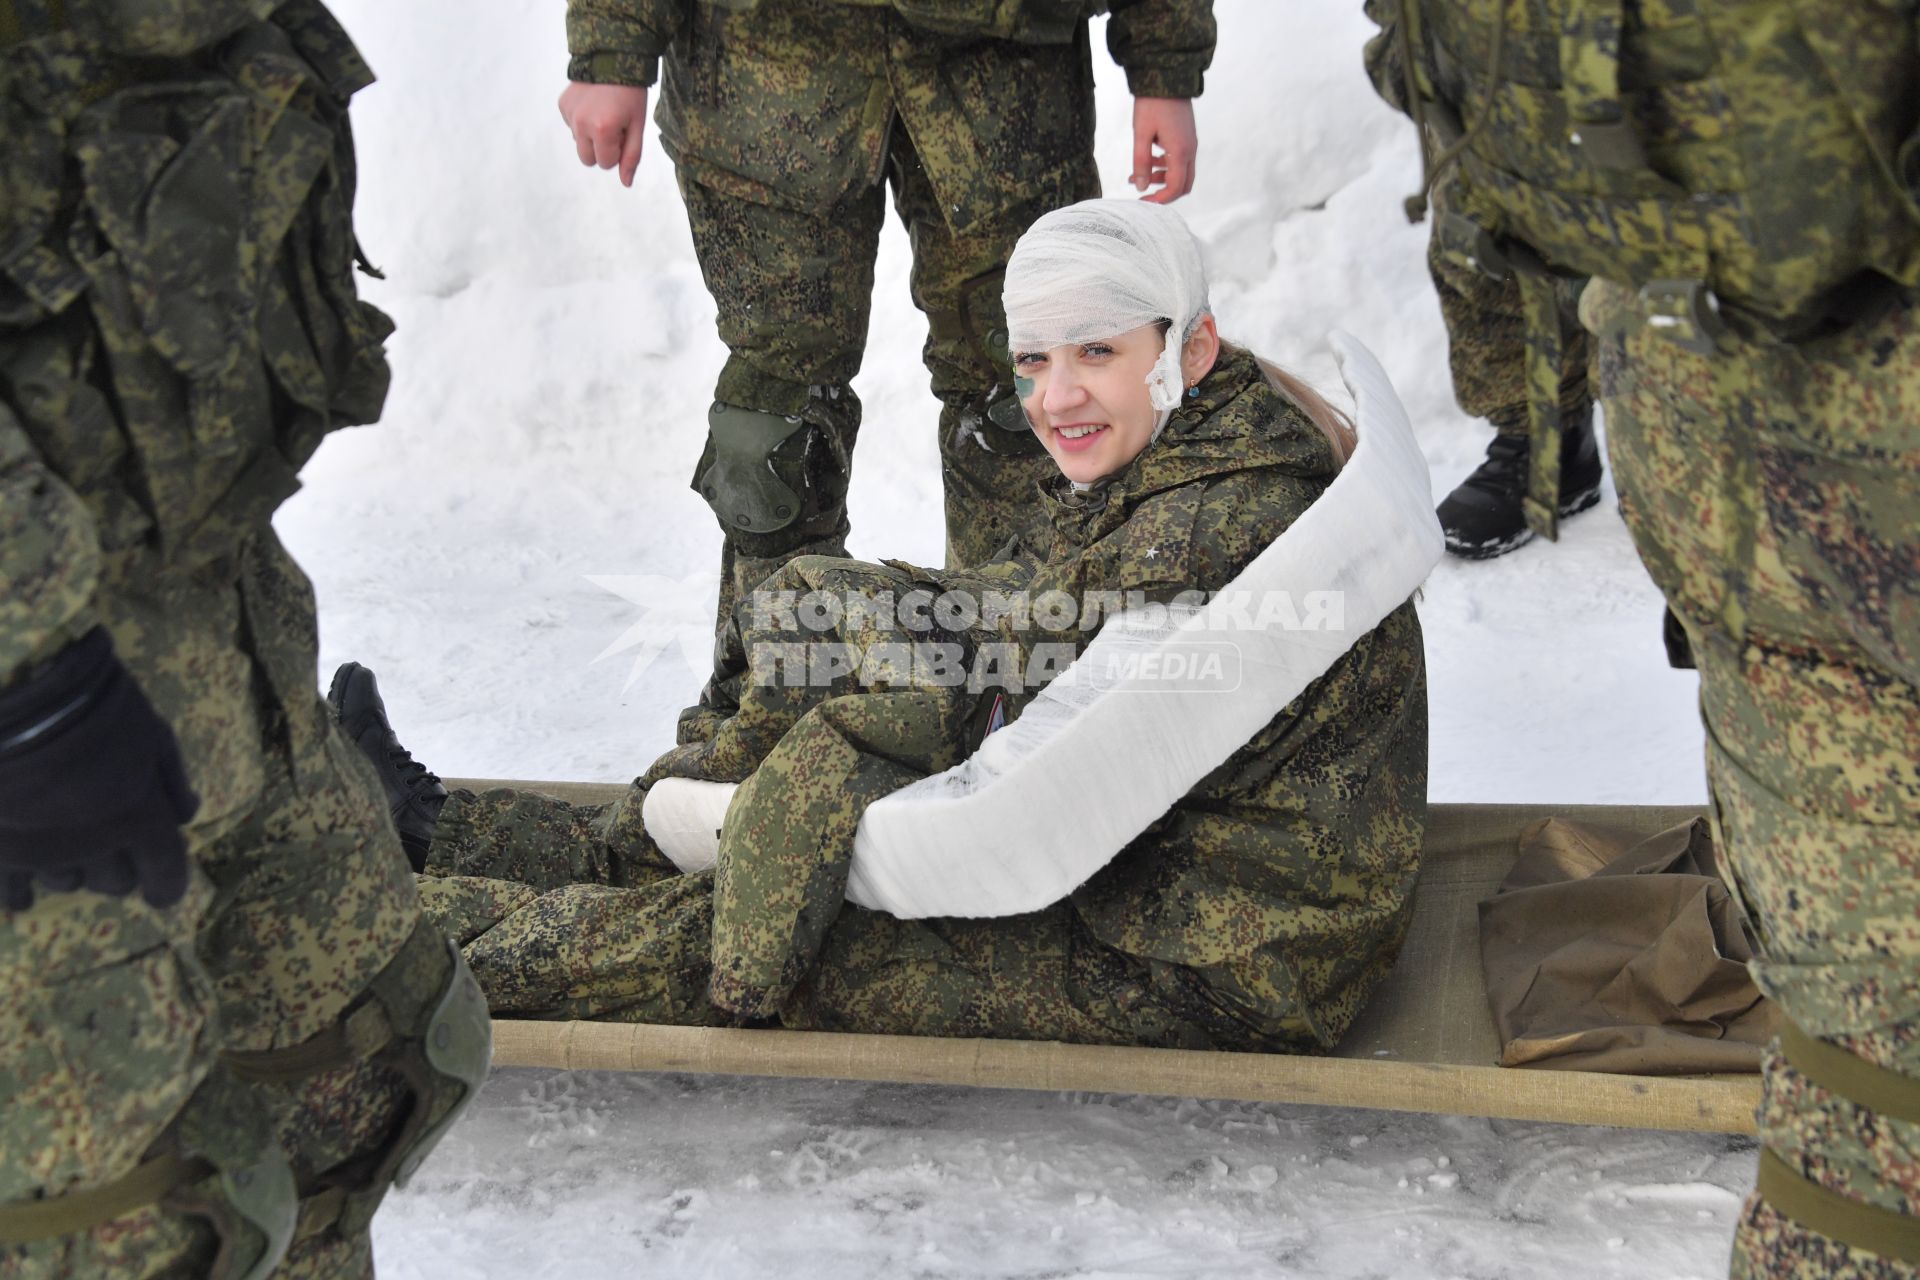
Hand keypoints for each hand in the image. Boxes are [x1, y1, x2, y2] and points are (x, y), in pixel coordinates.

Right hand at [0, 629, 196, 911]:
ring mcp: (43, 852)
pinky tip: (23, 896)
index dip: (167, 887)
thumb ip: (172, 781)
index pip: (165, 874)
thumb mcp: (153, 734)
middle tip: (113, 844)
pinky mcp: (1, 852)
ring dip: (75, 869)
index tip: (162, 892)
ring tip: (67, 844)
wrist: (23, 696)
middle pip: (116, 882)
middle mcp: (96, 847)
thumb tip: (186, 816)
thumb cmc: (97, 707)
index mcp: (141, 821)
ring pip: (68, 883)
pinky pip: (11, 891)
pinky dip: (21, 894)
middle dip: (121, 867)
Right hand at [559, 81, 649, 187]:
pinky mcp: (562, 105)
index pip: (605, 164)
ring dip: (590, 134)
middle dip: (600, 150)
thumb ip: (631, 157)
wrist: (611, 58)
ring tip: (603, 112)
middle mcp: (581, 124)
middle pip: (587, 159)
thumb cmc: (631, 95)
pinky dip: (581, 120)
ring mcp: (569, 114)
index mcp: (602, 131)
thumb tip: (625, 183)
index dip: (617, 152)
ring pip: (578, 142)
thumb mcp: (638, 126)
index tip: (623, 134)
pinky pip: (571, 125)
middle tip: (613, 128)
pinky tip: (592, 104)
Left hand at [1130, 97, 1197, 203]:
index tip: (1142, 202)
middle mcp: (1190, 150)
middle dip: (1164, 193)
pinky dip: (1165, 167)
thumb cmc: (1152, 104)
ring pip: (1181, 173)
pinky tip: (1148, 162)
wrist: (1167, 77)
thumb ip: (1141, 163)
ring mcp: (1190, 144)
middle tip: (1143, 195)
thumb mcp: (1141, 134)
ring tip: (1136, 177)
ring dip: (1161, 180)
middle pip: (1183, 185)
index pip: (1175, 188)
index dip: (1159, 200)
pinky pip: (1180, 161)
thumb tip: (1140, 188)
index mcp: (1180, 151)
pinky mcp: (1186, 138)